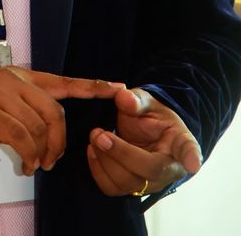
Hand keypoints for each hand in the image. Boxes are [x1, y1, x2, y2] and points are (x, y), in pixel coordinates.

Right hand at [0, 66, 122, 175]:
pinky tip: (26, 164)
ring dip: (43, 153)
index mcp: (18, 76)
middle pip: (55, 110)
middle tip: (54, 159)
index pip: (61, 81)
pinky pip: (22, 138)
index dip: (90, 85)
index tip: (115, 87)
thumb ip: (19, 106)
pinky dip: (29, 155)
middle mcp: (13, 81)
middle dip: (60, 139)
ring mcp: (1, 95)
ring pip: (39, 127)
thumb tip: (39, 131)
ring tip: (36, 165)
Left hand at [87, 87, 201, 195]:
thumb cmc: (149, 116)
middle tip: (99, 133)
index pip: (188, 150)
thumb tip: (124, 97)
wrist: (142, 130)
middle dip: (120, 153)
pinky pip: (112, 188)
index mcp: (179, 143)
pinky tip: (93, 150)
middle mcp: (169, 168)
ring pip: (127, 183)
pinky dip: (97, 170)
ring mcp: (151, 182)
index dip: (191, 157)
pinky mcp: (131, 188)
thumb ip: (136, 100)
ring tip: (94, 137)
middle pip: (148, 171)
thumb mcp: (145, 101)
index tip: (192, 164)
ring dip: (104, 160)